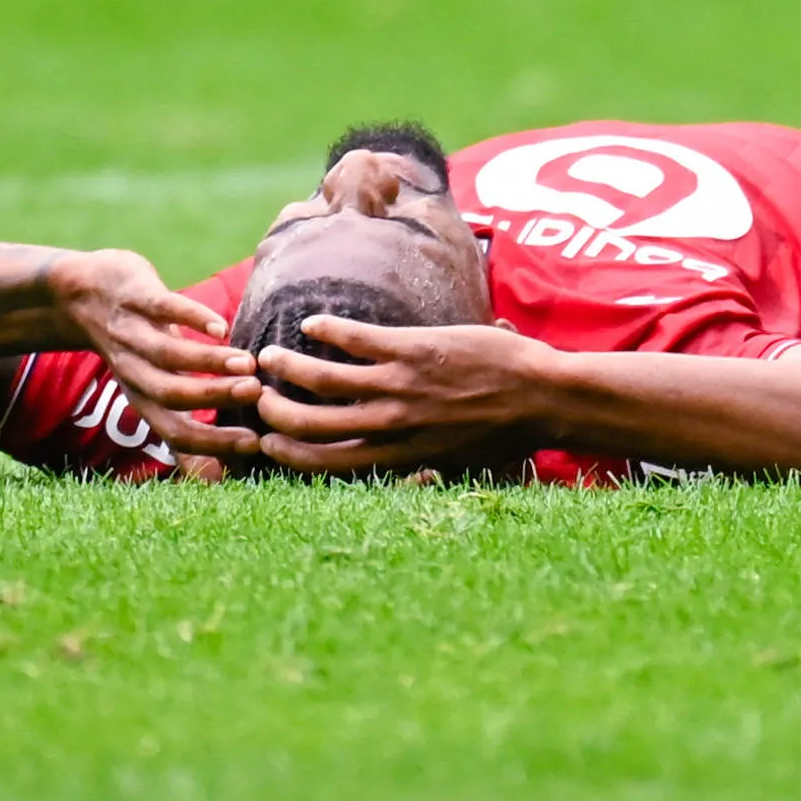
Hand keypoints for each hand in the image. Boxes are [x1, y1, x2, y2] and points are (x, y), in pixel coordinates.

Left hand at [49, 249, 262, 459]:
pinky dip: (192, 318)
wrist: (81, 292)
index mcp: (141, 397)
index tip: (254, 441)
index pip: (174, 432)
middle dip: (214, 396)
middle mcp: (132, 370)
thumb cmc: (133, 344)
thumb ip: (180, 426)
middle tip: (255, 392)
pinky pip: (162, 308)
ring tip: (248, 362)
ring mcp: (131, 332)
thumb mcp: (149, 389)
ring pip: (167, 353)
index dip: (212, 441)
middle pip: (169, 394)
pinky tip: (221, 328)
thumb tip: (214, 478)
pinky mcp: (133, 295)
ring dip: (208, 361)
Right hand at [250, 315, 556, 475]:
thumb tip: (407, 477)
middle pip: (311, 425)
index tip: (266, 441)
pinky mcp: (414, 351)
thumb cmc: (505, 433)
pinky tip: (312, 323)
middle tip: (256, 397)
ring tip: (269, 357)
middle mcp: (391, 427)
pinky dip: (326, 331)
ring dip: (288, 367)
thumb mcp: (457, 466)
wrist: (544, 398)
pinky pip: (355, 340)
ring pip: (323, 381)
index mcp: (398, 457)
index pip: (326, 463)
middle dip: (274, 412)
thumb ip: (423, 469)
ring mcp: (400, 387)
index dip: (288, 454)